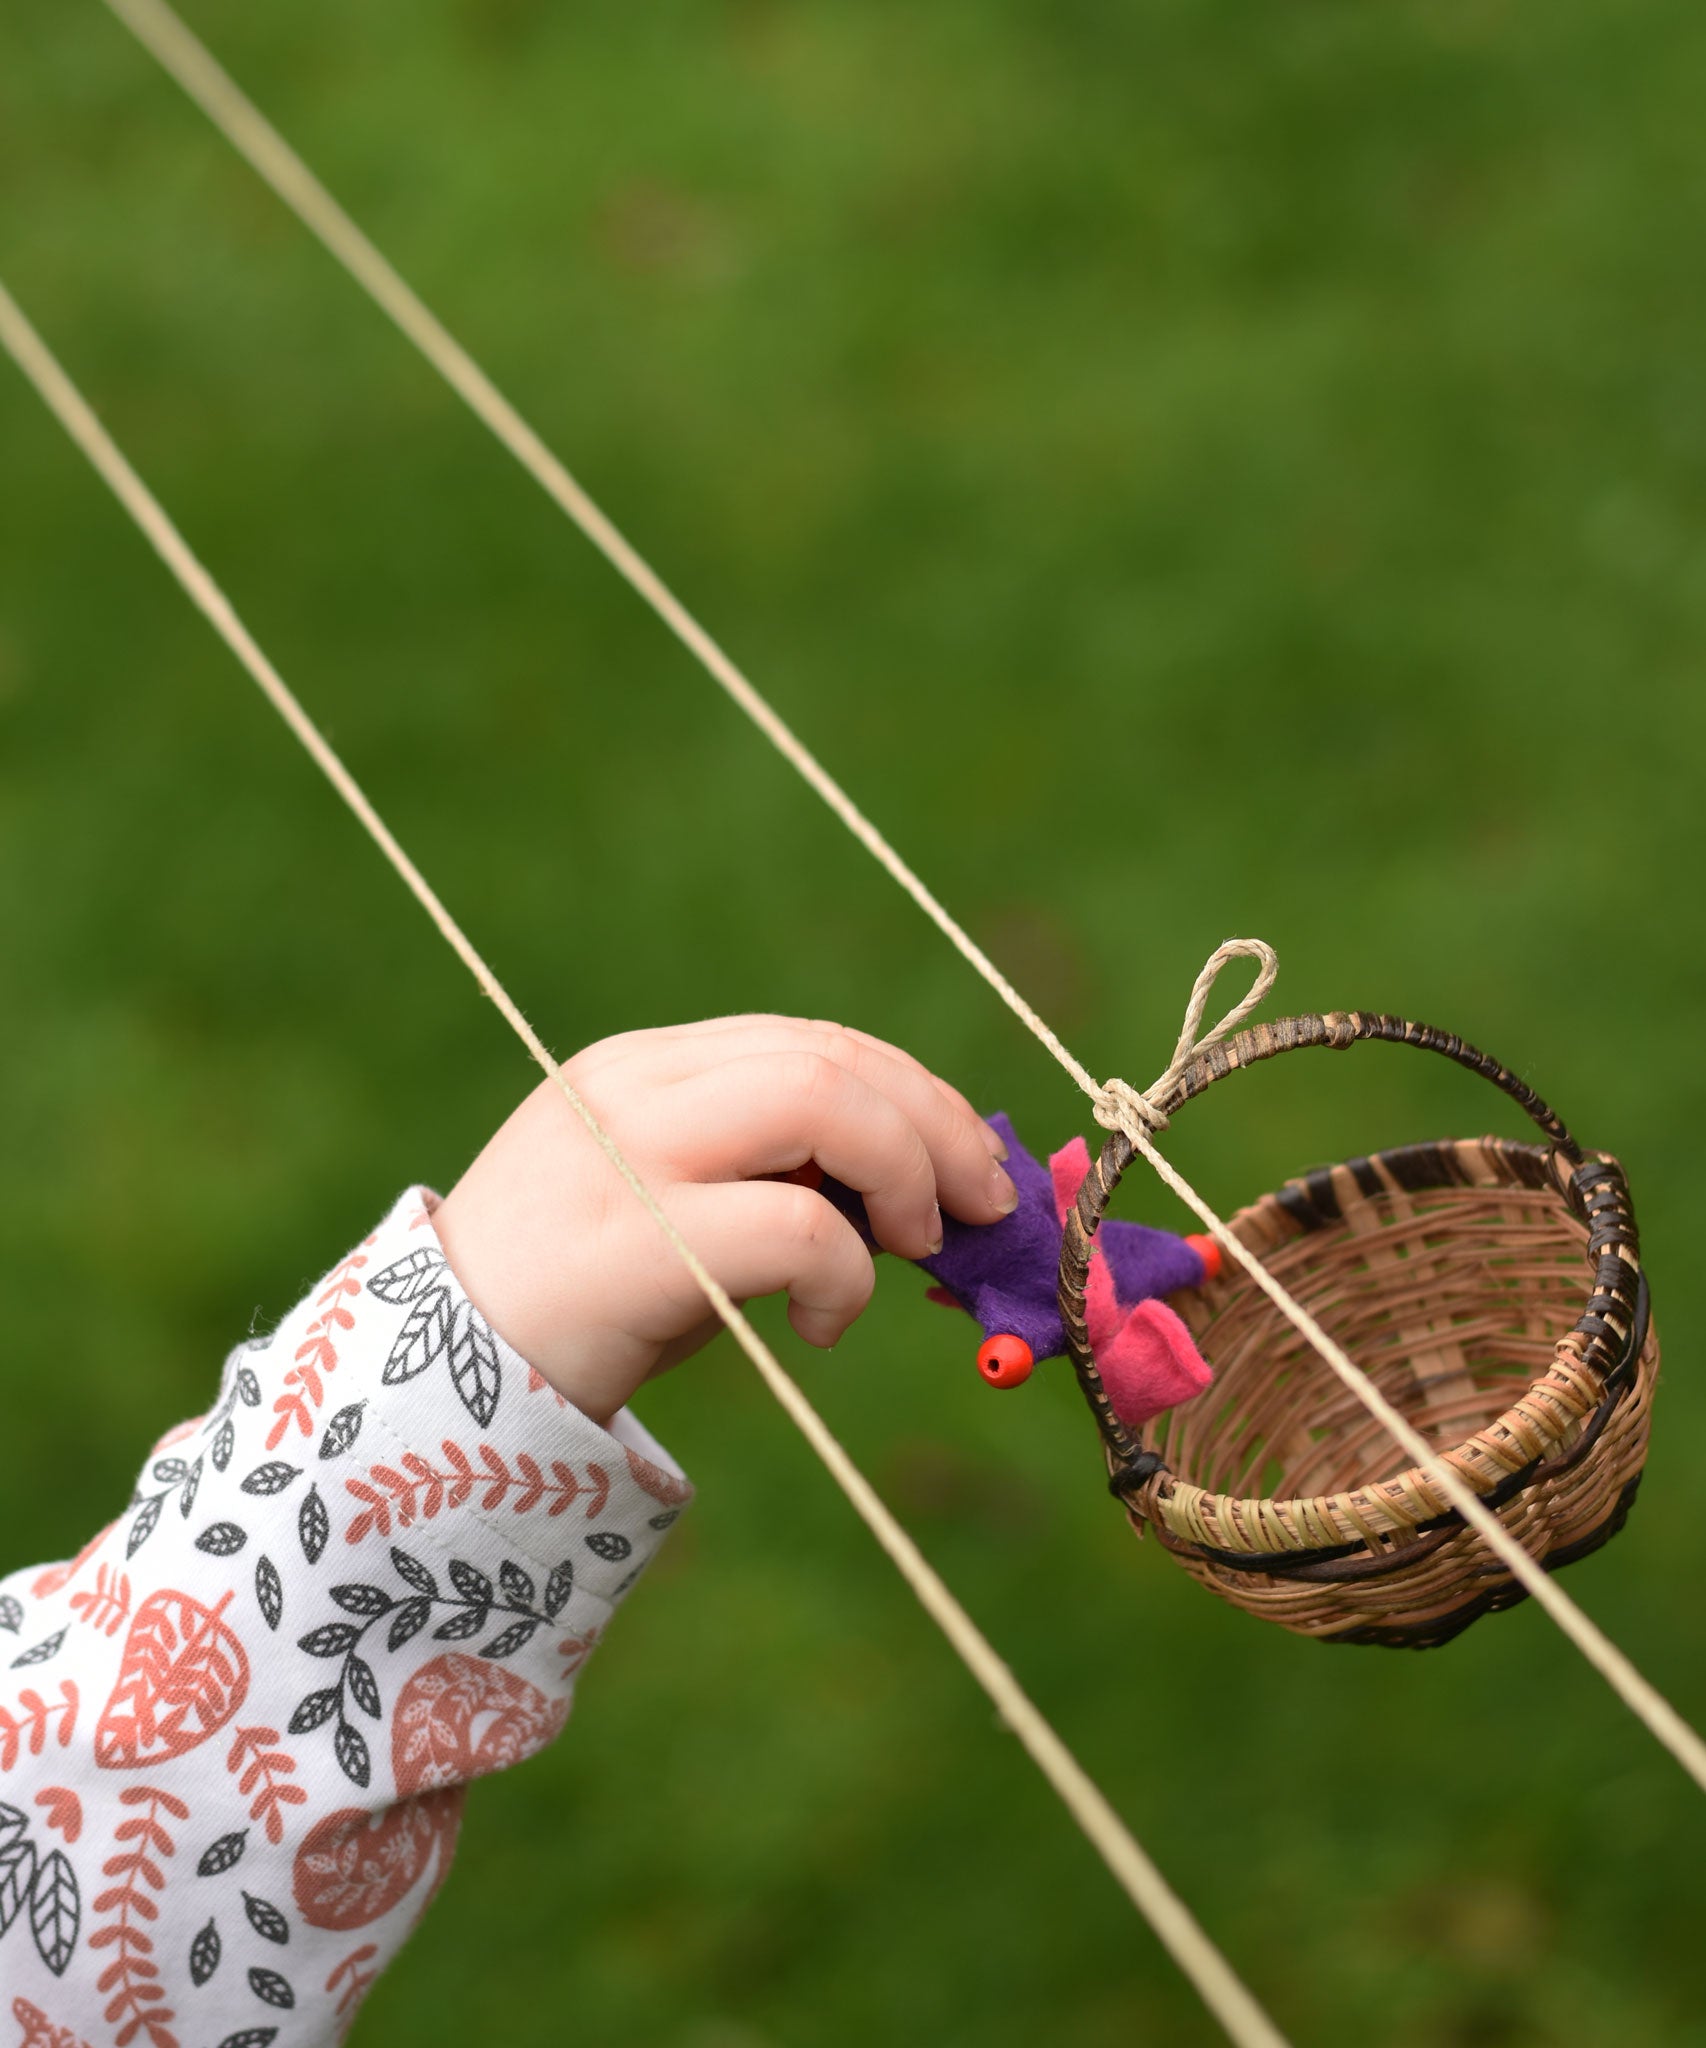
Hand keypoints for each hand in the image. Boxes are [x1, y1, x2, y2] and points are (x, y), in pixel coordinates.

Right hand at [431, 1017, 1017, 1425]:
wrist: (421, 1399)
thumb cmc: (573, 1313)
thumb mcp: (673, 1213)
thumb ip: (770, 1177)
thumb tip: (923, 1188)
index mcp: (644, 1070)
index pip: (808, 1040)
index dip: (912, 1092)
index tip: (966, 1164)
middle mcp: (635, 1090)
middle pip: (829, 1055)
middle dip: (934, 1125)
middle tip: (978, 1207)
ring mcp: (628, 1158)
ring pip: (821, 1100)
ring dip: (905, 1171)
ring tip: (913, 1246)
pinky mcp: (634, 1246)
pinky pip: (795, 1226)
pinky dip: (847, 1275)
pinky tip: (829, 1325)